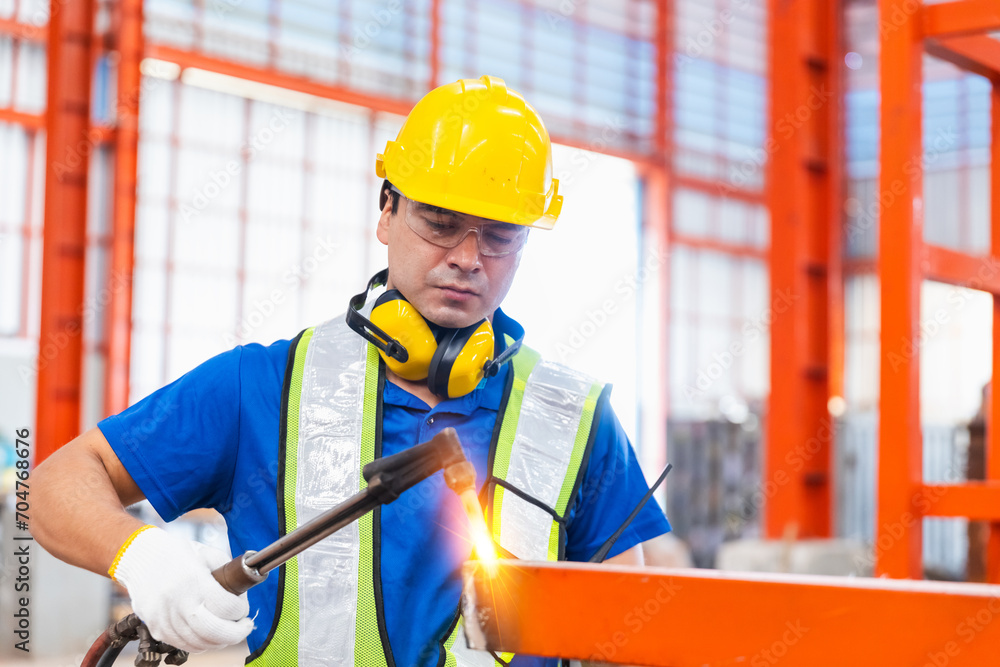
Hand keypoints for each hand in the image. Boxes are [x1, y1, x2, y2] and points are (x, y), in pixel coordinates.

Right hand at [112, 526, 253, 651]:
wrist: (138, 557)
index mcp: (193, 580)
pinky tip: (209, 635)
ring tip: (229, 632)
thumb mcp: (207, 554)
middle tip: (245, 627)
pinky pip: (182, 645)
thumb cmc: (176, 553)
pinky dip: (200, 644)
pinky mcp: (154, 627)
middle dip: (236, 633)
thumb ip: (227, 571)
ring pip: (198, 643)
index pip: (226, 607)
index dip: (242, 610)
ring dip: (219, 641)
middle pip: (213, 631)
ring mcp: (163, 618)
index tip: (244, 608)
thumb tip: (243, 593)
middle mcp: (177, 601)